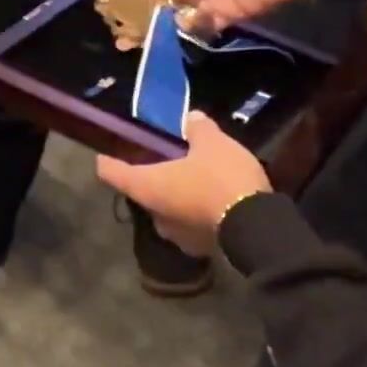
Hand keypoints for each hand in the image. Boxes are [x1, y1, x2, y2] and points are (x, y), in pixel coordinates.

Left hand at [93, 114, 273, 250]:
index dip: (108, 160)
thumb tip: (191, 118)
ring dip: (176, 196)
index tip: (109, 150)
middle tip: (167, 158)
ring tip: (193, 178)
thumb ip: (198, 129)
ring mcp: (176, 236)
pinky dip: (195, 212)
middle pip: (142, 191)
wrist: (257, 226)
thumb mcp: (213, 143)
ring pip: (167, 210)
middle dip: (152, 176)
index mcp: (147, 187)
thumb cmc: (222, 179)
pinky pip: (190, 224)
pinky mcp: (199, 248)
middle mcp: (154, 215)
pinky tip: (212, 201)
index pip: (111, 173)